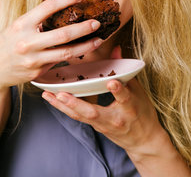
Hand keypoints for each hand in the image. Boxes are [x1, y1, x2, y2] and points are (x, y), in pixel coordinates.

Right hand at [0, 0, 102, 91]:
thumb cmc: (3, 44)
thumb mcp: (15, 27)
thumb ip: (35, 21)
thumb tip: (60, 10)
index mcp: (21, 25)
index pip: (47, 8)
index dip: (66, 0)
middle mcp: (27, 42)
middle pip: (62, 34)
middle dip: (83, 28)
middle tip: (96, 22)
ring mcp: (33, 59)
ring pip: (66, 53)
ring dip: (86, 46)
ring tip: (98, 40)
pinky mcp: (37, 72)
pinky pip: (59, 62)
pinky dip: (73, 55)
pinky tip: (83, 50)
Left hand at [42, 47, 163, 158]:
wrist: (143, 141)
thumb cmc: (143, 113)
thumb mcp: (139, 91)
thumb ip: (125, 71)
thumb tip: (116, 49)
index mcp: (130, 108)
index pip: (124, 98)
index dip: (118, 90)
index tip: (111, 82)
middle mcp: (114, 119)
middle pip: (93, 112)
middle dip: (76, 104)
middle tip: (61, 94)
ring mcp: (103, 125)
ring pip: (80, 116)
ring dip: (62, 106)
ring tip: (47, 95)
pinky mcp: (95, 126)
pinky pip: (77, 118)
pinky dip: (64, 108)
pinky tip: (52, 100)